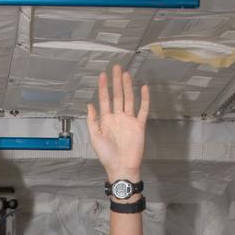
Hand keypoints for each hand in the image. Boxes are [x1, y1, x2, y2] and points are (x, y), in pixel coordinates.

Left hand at [87, 65, 148, 179]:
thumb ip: (92, 121)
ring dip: (127, 87)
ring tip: (126, 74)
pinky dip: (144, 99)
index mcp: (106, 120)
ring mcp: (129, 120)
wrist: (121, 167)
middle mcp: (118, 117)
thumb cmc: (107, 155)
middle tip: (116, 67)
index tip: (102, 75)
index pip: (105, 99)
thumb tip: (90, 104)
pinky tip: (144, 88)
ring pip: (129, 99)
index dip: (103, 87)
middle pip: (117, 95)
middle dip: (116, 82)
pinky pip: (143, 110)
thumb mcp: (95, 138)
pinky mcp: (139, 125)